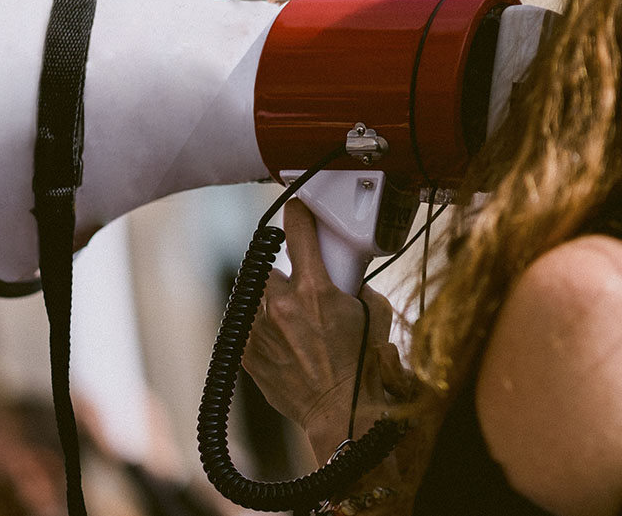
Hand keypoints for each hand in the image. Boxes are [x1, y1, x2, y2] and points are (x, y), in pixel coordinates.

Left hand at [242, 200, 407, 462]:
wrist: (342, 414)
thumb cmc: (362, 367)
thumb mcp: (374, 313)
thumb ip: (356, 285)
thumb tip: (346, 273)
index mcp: (314, 289)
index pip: (298, 231)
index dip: (298, 214)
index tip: (297, 207)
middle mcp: (281, 304)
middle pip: (266, 265)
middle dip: (280, 270)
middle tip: (298, 284)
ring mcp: (260, 330)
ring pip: (255, 297)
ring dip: (271, 302)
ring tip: (293, 322)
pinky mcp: (248, 353)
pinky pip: (248, 327)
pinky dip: (262, 329)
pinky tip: (285, 344)